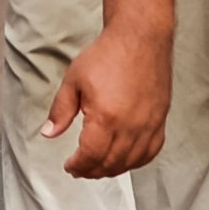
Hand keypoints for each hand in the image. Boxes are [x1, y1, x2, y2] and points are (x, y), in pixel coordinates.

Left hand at [40, 23, 172, 179]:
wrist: (140, 39)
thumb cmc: (107, 56)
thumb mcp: (73, 81)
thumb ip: (60, 111)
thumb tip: (48, 133)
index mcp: (106, 118)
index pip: (91, 156)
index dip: (78, 166)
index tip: (69, 166)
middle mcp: (130, 126)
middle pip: (110, 164)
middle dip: (92, 171)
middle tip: (80, 169)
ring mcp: (148, 125)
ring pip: (130, 162)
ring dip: (112, 169)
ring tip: (98, 166)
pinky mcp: (160, 121)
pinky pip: (151, 152)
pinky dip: (136, 161)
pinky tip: (125, 159)